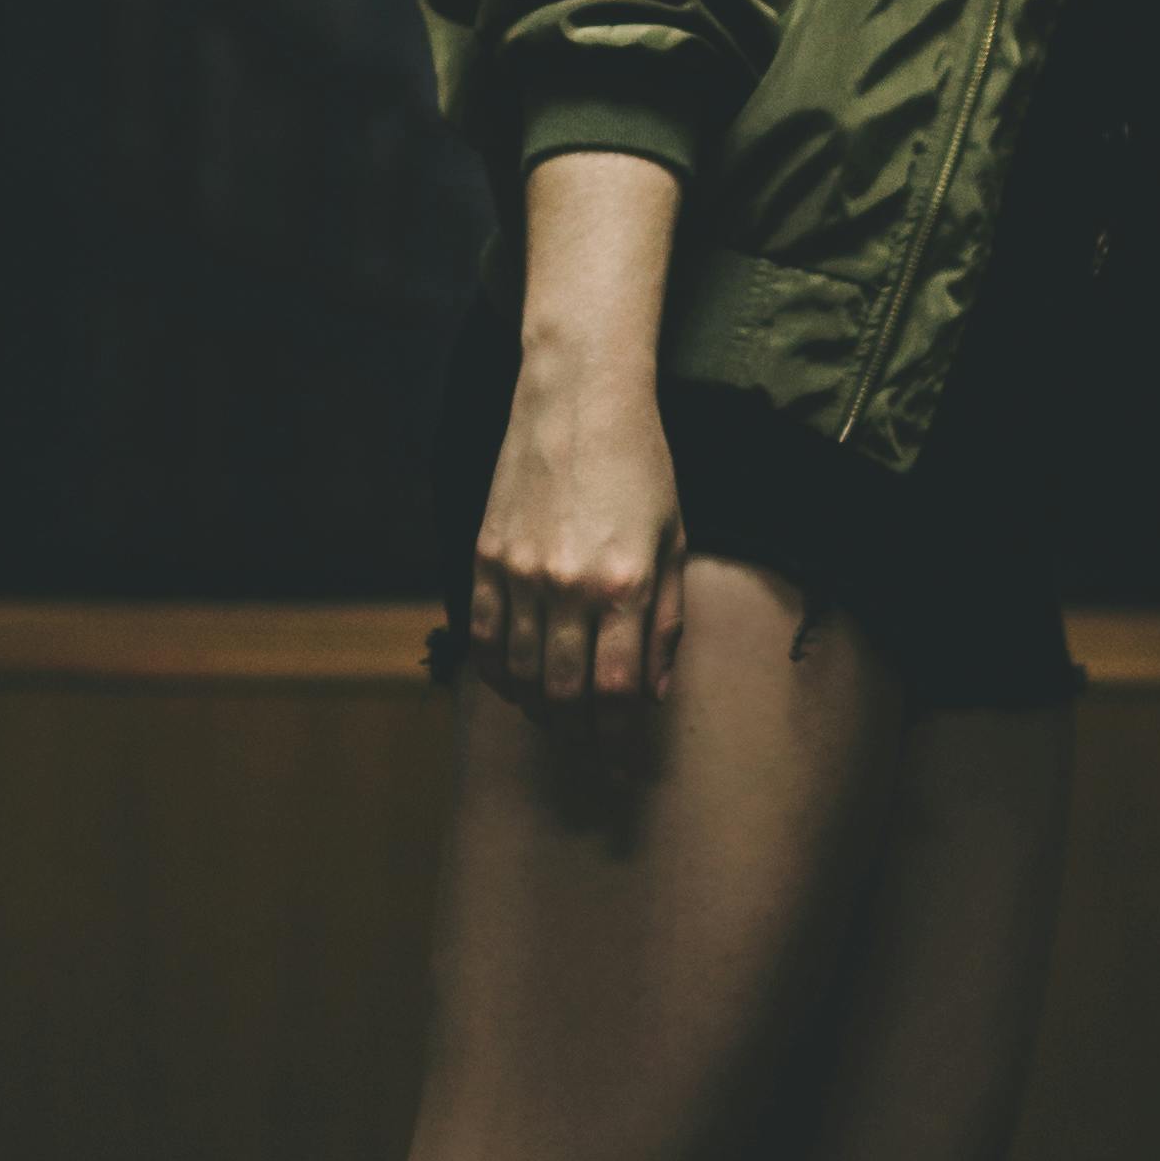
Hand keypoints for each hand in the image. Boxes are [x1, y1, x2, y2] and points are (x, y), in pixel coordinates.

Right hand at [465, 330, 685, 719]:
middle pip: (565, 695)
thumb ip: (664, 621)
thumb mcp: (674, 541)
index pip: (618, 691)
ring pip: (522, 675)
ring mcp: (519, 572)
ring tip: (562, 723)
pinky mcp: (485, 557)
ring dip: (542, 712)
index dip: (621, 738)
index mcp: (624, 583)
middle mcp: (568, 585)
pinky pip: (485, 638)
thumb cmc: (641, 466)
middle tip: (595, 756)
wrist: (577, 398)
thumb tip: (653, 693)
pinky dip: (499, 674)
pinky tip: (518, 686)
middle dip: (583, 738)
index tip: (625, 762)